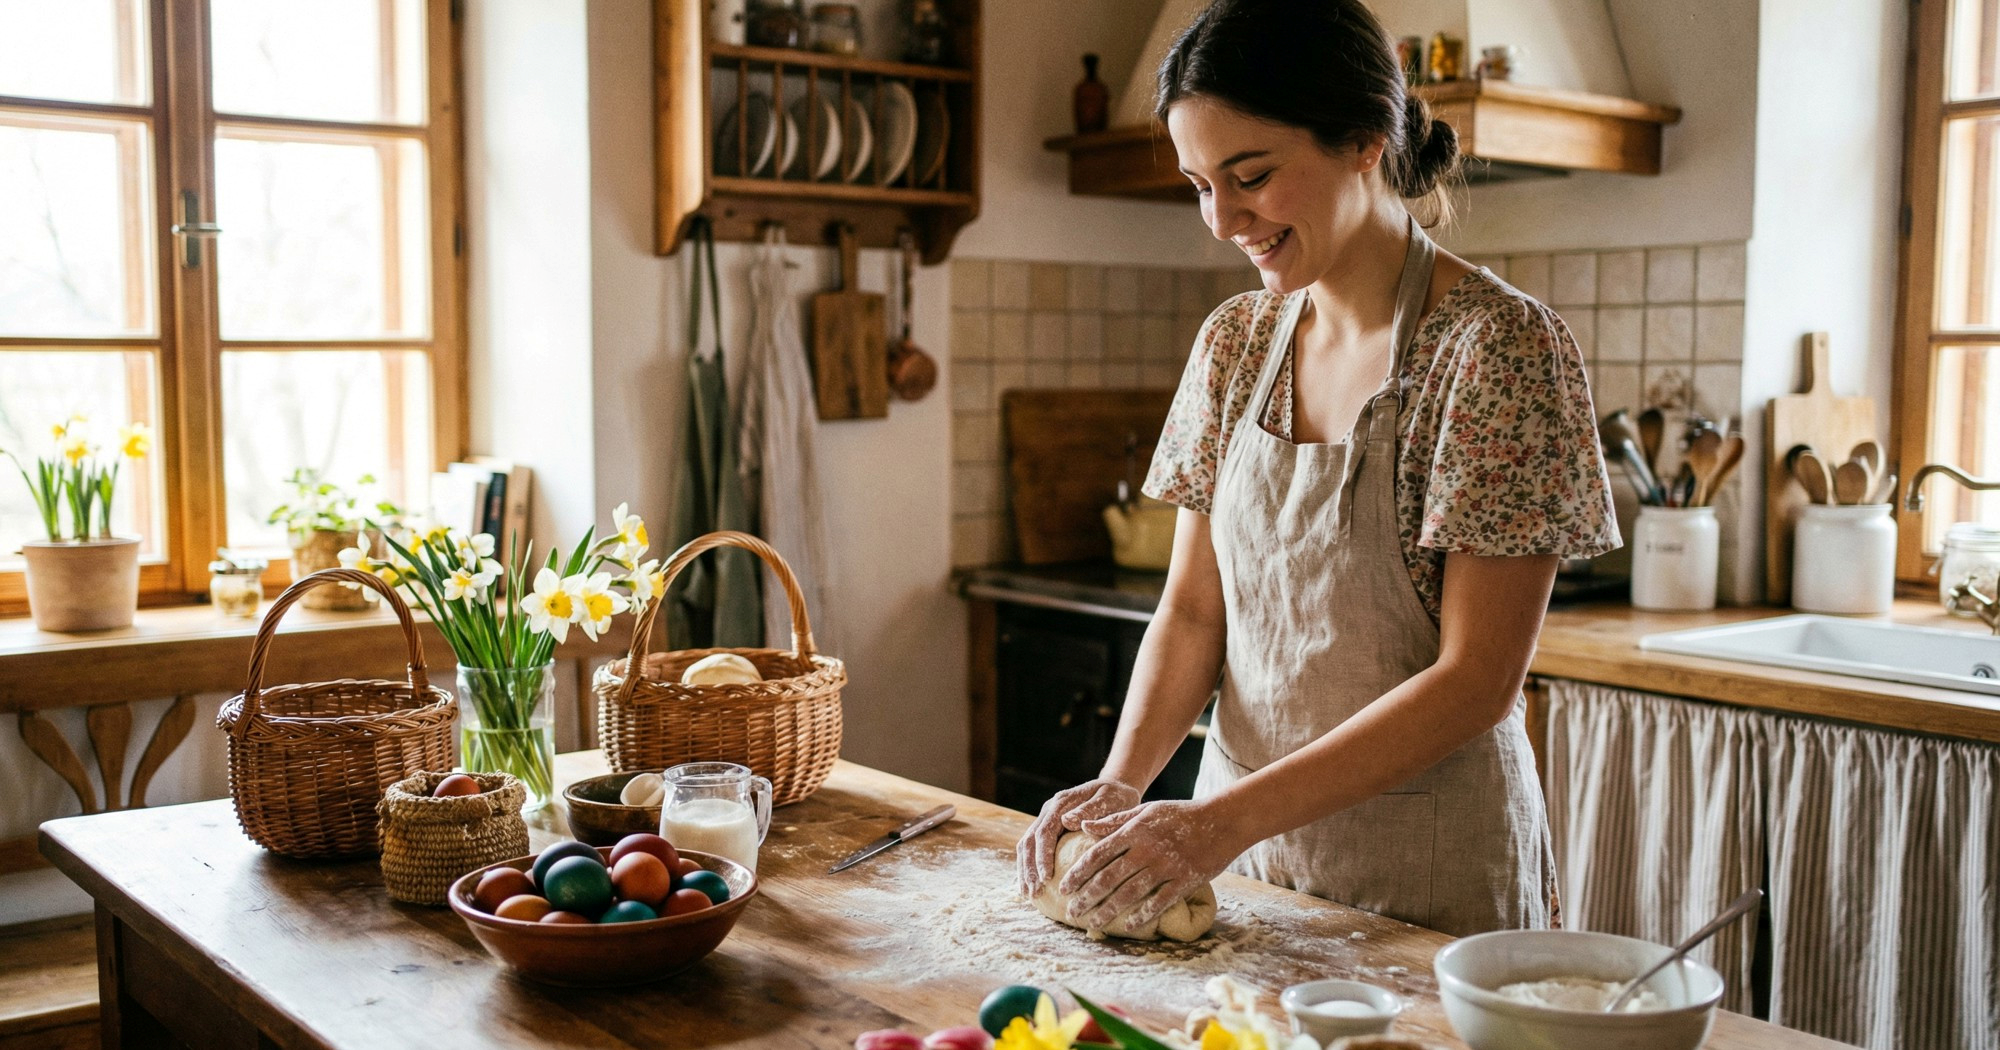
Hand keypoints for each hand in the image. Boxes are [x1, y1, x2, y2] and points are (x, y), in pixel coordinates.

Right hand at [1015, 778, 1141, 897]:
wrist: (1116, 787)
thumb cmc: (1117, 797)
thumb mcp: (1109, 799)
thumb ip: (1091, 809)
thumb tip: (1067, 820)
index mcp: (1061, 803)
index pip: (1045, 832)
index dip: (1043, 856)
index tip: (1047, 878)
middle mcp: (1049, 810)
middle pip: (1029, 840)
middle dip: (1030, 868)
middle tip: (1035, 893)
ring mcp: (1046, 818)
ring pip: (1026, 845)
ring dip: (1026, 870)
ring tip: (1030, 894)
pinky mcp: (1049, 828)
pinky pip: (1032, 848)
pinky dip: (1029, 867)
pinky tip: (1032, 885)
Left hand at [1059, 799, 1236, 931]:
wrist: (1222, 821)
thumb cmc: (1180, 814)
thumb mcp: (1145, 810)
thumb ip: (1114, 820)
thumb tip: (1083, 826)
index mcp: (1134, 831)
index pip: (1098, 854)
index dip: (1079, 872)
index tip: (1064, 887)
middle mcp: (1146, 850)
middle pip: (1109, 877)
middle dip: (1087, 896)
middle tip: (1071, 912)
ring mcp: (1166, 867)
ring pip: (1130, 893)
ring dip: (1108, 910)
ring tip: (1092, 923)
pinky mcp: (1184, 881)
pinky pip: (1159, 902)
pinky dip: (1143, 915)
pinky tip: (1129, 926)